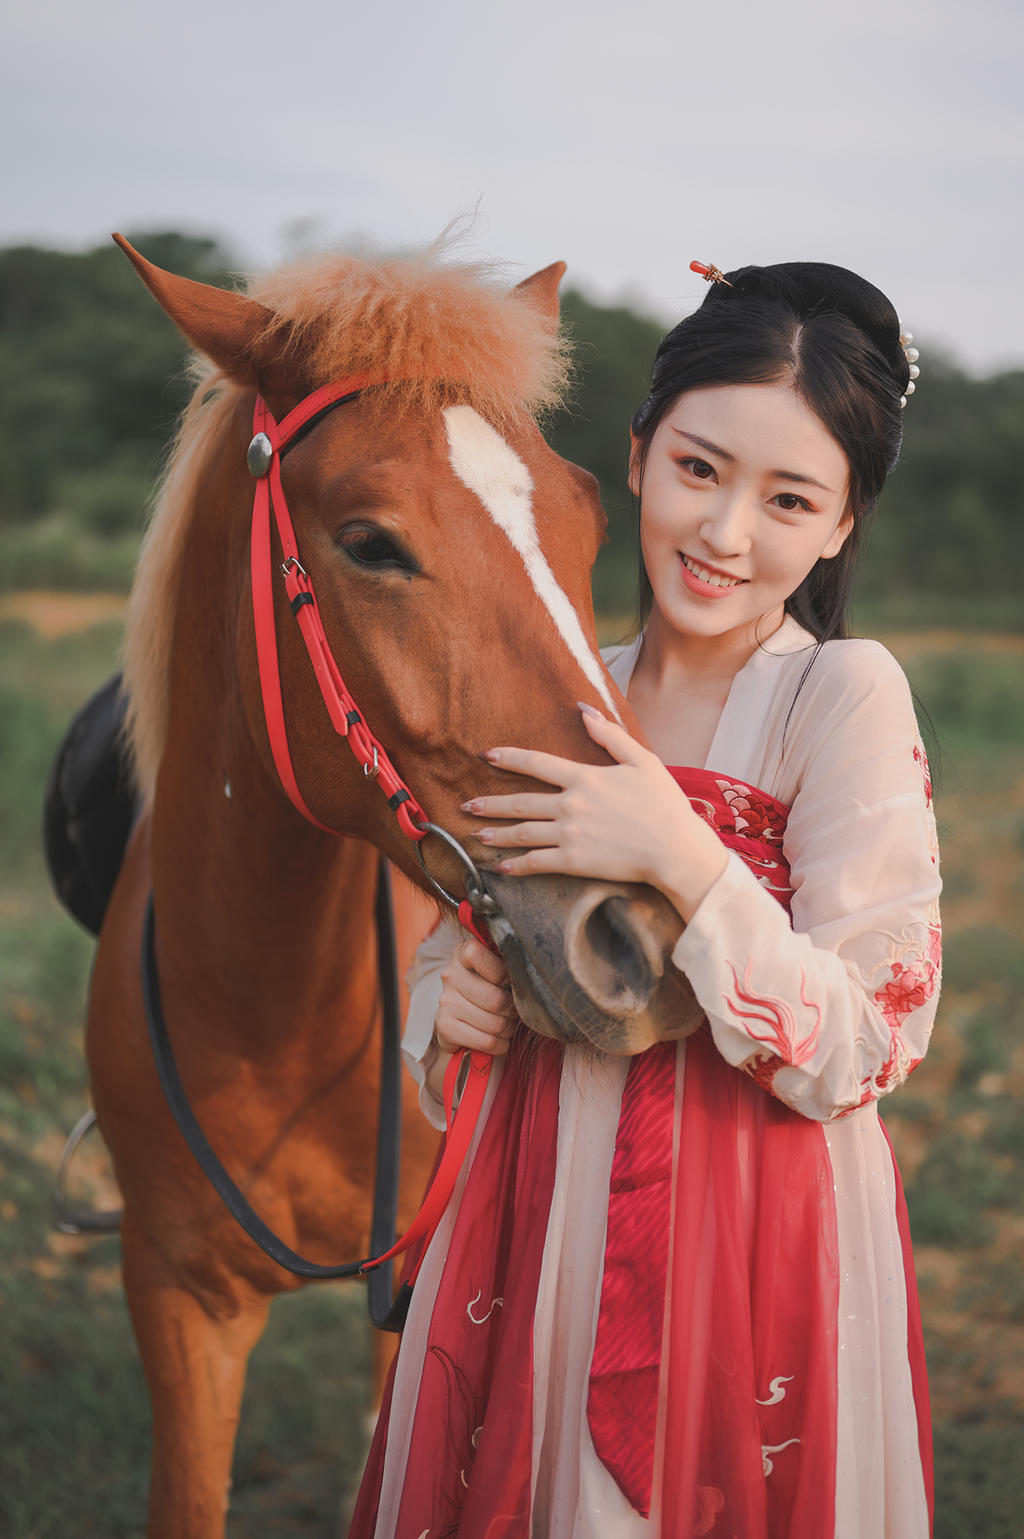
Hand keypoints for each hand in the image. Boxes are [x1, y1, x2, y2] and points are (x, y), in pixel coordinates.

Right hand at [434, 936, 517, 1057]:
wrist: (459, 1014)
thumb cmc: (487, 986)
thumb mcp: (496, 967)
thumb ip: (508, 963)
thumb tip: (530, 975)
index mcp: (463, 953)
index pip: (477, 954)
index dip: (500, 971)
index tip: (508, 980)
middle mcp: (450, 975)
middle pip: (495, 1000)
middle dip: (512, 1010)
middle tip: (514, 1011)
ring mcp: (446, 1002)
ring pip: (495, 1024)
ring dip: (508, 1029)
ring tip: (507, 1025)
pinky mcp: (445, 1027)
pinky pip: (487, 1042)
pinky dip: (500, 1045)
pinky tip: (499, 1040)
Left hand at [463, 704, 727, 920]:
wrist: (675, 848)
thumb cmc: (664, 804)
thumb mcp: (642, 760)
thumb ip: (610, 735)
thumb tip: (583, 709)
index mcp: (585, 778)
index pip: (537, 763)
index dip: (509, 758)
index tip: (487, 757)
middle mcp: (571, 805)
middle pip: (521, 801)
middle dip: (491, 803)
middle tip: (467, 805)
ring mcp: (570, 835)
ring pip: (523, 832)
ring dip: (496, 834)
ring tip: (476, 834)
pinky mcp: (574, 862)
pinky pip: (537, 863)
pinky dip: (515, 865)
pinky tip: (500, 867)